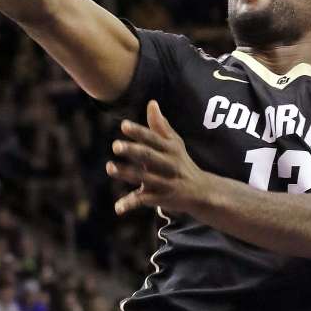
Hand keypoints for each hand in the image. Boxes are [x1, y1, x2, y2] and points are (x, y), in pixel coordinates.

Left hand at [106, 100, 208, 214]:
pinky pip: (144, 201)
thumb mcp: (175, 144)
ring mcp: (165, 183)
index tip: (124, 125)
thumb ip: (160, 125)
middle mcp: (169, 165)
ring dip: (126, 173)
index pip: (154, 139)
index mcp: (170, 149)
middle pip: (149, 157)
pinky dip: (130, 204)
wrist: (201, 191)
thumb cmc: (182, 163)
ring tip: (109, 167)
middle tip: (115, 146)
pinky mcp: (161, 198)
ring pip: (144, 178)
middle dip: (133, 151)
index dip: (139, 132)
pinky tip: (117, 208)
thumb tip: (151, 103)